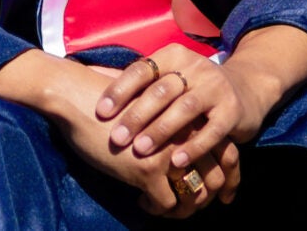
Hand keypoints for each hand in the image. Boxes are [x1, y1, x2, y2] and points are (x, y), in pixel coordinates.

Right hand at [0, 51, 210, 214]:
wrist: (77, 97)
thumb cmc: (109, 99)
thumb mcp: (149, 106)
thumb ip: (172, 121)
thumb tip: (186, 146)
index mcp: (188, 115)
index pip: (226, 151)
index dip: (229, 174)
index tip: (223, 189)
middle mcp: (185, 132)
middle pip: (216, 174)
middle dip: (211, 196)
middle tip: (197, 205)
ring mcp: (168, 152)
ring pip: (194, 195)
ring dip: (186, 208)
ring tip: (170, 207)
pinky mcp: (147, 170)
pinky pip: (167, 204)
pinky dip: (156, 209)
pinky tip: (142, 201)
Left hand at [96, 26, 306, 178]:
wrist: (243, 88)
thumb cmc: (190, 86)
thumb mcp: (164, 76)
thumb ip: (132, 79)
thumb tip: (86, 71)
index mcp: (172, 55)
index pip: (141, 70)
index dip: (120, 90)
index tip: (100, 112)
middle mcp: (194, 67)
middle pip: (161, 90)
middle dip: (137, 115)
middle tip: (117, 138)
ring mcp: (214, 87)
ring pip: (184, 109)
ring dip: (161, 131)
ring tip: (141, 151)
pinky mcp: (232, 111)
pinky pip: (211, 131)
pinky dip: (194, 147)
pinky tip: (177, 163)